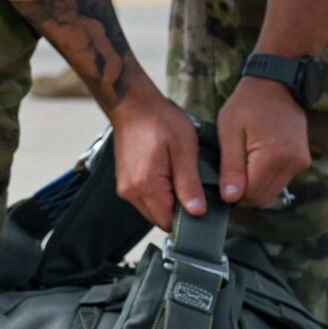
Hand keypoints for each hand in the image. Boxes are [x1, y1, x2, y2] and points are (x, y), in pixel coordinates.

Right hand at [106, 79, 208, 226]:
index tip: (202, 206)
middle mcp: (130, 191)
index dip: (188, 219)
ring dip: (169, 202)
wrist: (133, 105)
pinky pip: (146, 198)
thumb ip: (190, 183)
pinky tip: (169, 175)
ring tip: (181, 178)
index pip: (169, 223)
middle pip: (159, 219)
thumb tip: (197, 211)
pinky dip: (160, 194)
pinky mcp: (125, 181)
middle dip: (179, 211)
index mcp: (145, 185)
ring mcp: (125, 187)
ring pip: (153, 210)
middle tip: (195, 189)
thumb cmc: (158, 121)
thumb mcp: (184, 150)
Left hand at [215, 76, 309, 207]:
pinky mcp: (302, 161)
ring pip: (272, 193)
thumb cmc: (247, 105)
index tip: (218, 181)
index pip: (251, 195)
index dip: (232, 194)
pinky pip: (280, 181)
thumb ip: (231, 167)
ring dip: (254, 187)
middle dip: (242, 194)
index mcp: (274, 156)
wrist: (276, 85)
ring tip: (239, 165)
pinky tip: (252, 163)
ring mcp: (301, 163)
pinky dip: (264, 179)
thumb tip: (230, 198)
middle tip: (226, 175)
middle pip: (263, 198)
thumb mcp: (229, 132)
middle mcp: (293, 163)